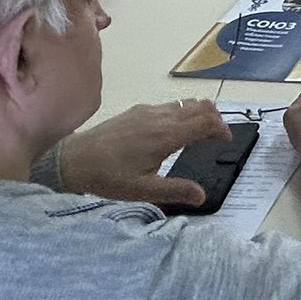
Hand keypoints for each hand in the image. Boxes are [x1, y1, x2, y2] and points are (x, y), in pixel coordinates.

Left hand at [56, 99, 223, 208]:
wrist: (73, 160)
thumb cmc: (109, 177)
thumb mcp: (144, 190)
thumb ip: (176, 191)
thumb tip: (203, 196)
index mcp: (166, 136)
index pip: (205, 122)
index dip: (222, 128)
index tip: (226, 141)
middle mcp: (160, 117)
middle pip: (199, 106)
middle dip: (214, 117)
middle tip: (218, 135)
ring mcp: (147, 111)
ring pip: (183, 103)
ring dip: (198, 113)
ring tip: (200, 132)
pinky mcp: (135, 111)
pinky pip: (167, 105)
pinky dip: (180, 112)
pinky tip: (171, 130)